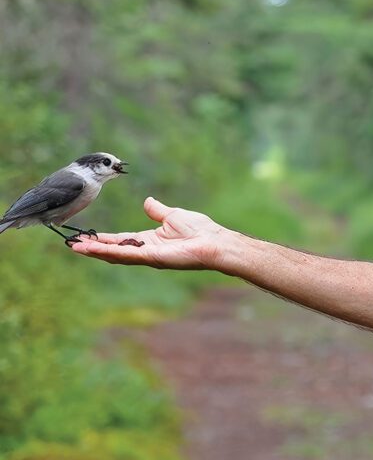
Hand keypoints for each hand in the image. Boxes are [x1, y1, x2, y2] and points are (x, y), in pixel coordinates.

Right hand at [71, 197, 228, 269]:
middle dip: (93, 247)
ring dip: (95, 251)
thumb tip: (147, 202)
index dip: (102, 239)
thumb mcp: (173, 215)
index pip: (120, 240)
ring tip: (75, 247)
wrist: (213, 241)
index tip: (84, 236)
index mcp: (149, 239)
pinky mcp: (152, 258)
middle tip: (72, 244)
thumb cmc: (199, 229)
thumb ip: (157, 211)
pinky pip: (126, 255)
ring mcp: (147, 256)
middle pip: (113, 249)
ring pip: (115, 254)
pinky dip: (108, 252)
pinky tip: (92, 249)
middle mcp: (145, 250)